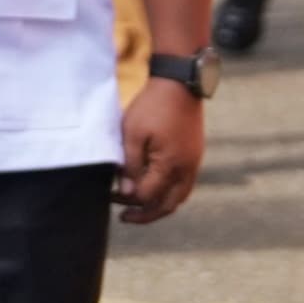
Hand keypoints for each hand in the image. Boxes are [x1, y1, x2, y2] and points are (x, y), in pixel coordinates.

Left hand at [117, 80, 205, 223]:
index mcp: (171, 165)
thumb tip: (127, 194)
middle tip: (125, 217)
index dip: (128, 200)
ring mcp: (194, 163)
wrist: (179, 85)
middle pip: (169, 204)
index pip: (148, 195)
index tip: (109, 196)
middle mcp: (187, 169)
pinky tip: (152, 187)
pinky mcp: (194, 155)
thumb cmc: (152, 108)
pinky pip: (184, 183)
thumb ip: (130, 166)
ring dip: (159, 204)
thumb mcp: (132, 135)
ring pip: (179, 196)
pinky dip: (168, 191)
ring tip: (138, 207)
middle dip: (147, 214)